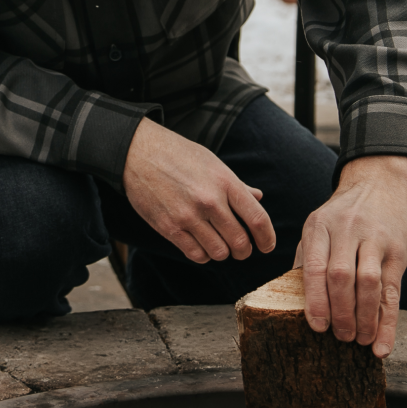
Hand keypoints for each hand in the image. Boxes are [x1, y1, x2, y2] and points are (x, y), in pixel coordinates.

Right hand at [122, 118, 275, 263]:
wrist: (138, 152)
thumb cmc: (177, 154)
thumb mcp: (212, 162)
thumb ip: (235, 183)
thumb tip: (258, 197)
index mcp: (224, 181)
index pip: (257, 219)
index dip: (267, 238)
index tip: (266, 245)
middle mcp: (209, 201)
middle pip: (240, 242)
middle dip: (244, 250)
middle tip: (241, 248)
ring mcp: (189, 216)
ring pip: (220, 253)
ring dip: (222, 252)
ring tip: (218, 243)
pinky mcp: (169, 228)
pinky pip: (196, 255)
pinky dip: (203, 254)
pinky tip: (200, 244)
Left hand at [293, 154, 406, 357]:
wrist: (380, 182)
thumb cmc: (344, 213)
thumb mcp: (319, 224)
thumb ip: (307, 256)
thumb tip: (292, 294)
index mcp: (319, 225)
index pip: (315, 267)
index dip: (315, 301)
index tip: (317, 327)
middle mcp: (346, 229)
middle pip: (340, 278)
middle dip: (340, 313)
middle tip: (340, 337)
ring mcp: (374, 238)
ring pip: (368, 284)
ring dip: (364, 319)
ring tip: (359, 340)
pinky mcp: (397, 248)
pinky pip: (392, 290)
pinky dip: (387, 322)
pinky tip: (382, 344)